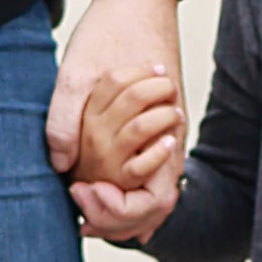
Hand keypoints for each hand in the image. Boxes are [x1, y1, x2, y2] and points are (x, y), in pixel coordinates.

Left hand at [45, 0, 185, 243]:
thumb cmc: (109, 33)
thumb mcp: (76, 75)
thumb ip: (66, 120)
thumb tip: (61, 166)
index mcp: (160, 131)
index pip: (154, 202)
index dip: (119, 211)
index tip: (82, 192)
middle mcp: (170, 138)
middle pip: (155, 206)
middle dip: (118, 220)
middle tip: (78, 215)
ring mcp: (167, 130)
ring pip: (151, 189)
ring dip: (121, 206)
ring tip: (83, 209)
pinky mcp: (158, 121)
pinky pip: (147, 167)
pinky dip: (125, 185)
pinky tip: (96, 186)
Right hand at [74, 64, 183, 197]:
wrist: (89, 192)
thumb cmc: (103, 146)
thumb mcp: (91, 107)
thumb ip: (104, 94)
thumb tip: (133, 79)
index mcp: (85, 111)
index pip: (115, 79)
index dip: (142, 70)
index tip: (159, 69)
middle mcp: (92, 133)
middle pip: (133, 97)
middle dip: (160, 88)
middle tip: (171, 90)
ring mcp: (105, 156)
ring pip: (140, 127)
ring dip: (165, 116)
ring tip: (176, 114)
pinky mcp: (121, 179)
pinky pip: (141, 166)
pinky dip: (159, 152)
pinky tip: (170, 142)